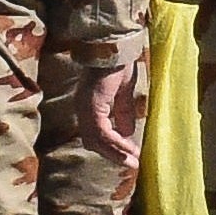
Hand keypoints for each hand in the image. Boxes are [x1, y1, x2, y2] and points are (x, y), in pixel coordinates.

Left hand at [76, 48, 146, 164]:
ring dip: (115, 152)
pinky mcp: (92, 107)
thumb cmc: (121, 66)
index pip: (95, 135)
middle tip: (132, 164)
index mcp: (89, 106)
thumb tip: (128, 133)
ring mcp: (85, 109)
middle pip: (93, 142)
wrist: (117, 50)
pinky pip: (103, 133)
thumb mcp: (125, 95)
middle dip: (113, 154)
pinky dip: (117, 143)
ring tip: (132, 161)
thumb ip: (124, 114)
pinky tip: (130, 147)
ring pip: (96, 140)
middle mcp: (82, 109)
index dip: (111, 148)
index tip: (131, 156)